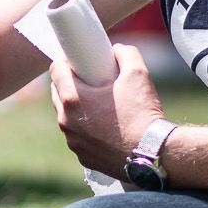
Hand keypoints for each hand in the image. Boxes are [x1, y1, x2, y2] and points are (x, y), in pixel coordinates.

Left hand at [50, 43, 164, 175]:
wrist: (152, 154)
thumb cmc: (142, 114)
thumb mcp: (138, 74)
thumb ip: (125, 53)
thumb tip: (116, 50)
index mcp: (72, 98)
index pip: (55, 70)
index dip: (66, 61)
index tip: (78, 61)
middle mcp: (66, 121)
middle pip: (58, 93)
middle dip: (70, 84)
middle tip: (91, 81)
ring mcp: (72, 141)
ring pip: (66, 117)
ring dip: (77, 108)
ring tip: (99, 105)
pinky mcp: (82, 156)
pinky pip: (78, 137)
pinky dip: (86, 130)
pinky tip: (104, 127)